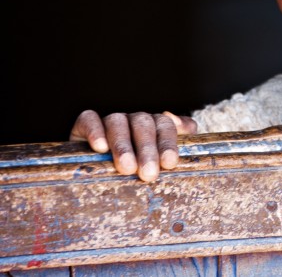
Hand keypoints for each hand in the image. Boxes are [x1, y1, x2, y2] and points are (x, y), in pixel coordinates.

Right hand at [69, 110, 197, 181]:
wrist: (96, 174)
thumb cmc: (138, 168)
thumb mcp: (161, 159)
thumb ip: (181, 140)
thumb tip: (184, 126)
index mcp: (155, 125)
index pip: (165, 126)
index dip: (168, 143)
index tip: (169, 163)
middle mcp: (134, 119)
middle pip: (143, 125)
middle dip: (147, 150)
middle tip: (148, 173)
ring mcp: (110, 120)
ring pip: (118, 123)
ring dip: (123, 145)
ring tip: (126, 167)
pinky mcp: (85, 123)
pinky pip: (90, 119)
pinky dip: (95, 131)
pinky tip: (100, 147)